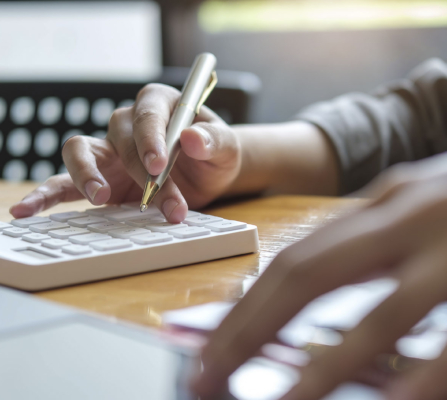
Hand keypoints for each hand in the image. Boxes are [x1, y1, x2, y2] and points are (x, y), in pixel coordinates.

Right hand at [10, 84, 240, 222]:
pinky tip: (28, 209)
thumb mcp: (227, 146)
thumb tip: (191, 137)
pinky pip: (67, 182)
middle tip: (160, 200)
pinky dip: (47, 194)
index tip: (158, 164)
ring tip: (100, 198)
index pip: (146, 114)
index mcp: (160, 104)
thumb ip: (213, 140)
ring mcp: (111, 151)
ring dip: (86, 174)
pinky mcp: (102, 178)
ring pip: (81, 151)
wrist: (211, 174)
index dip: (149, 138)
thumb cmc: (216, 153)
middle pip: (120, 138)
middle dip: (139, 171)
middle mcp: (130, 124)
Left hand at [194, 141, 446, 399]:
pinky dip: (427, 378)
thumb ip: (371, 235)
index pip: (298, 257)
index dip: (249, 304)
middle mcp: (413, 222)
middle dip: (254, 329)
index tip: (214, 344)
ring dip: (325, 368)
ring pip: (383, 315)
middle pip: (313, 275)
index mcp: (387, 205)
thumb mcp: (420, 201)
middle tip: (210, 374)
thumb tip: (313, 271)